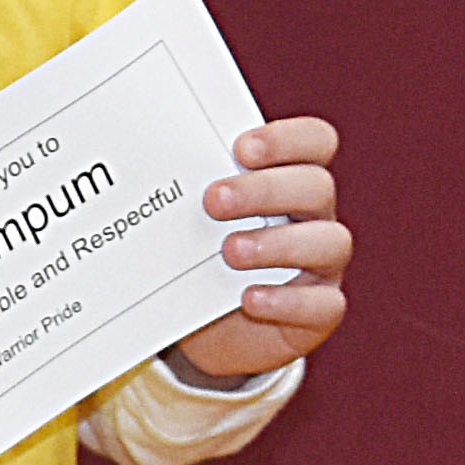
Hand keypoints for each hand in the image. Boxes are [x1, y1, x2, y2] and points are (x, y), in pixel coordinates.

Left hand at [161, 118, 350, 383]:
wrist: (208, 325)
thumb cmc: (203, 255)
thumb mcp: (194, 218)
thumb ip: (186, 188)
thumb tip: (135, 162)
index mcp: (292, 180)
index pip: (314, 142)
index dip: (287, 140)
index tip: (241, 148)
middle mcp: (314, 217)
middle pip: (315, 188)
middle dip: (264, 190)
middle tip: (213, 200)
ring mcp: (322, 265)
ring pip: (329, 243)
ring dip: (277, 244)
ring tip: (229, 251)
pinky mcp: (319, 311)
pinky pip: (323, 305)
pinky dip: (287, 301)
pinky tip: (249, 298)